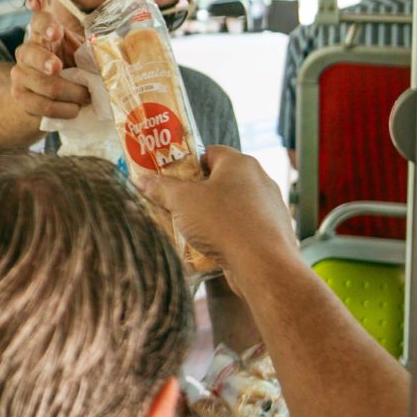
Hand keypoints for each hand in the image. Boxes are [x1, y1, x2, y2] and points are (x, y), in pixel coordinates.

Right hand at [8, 12, 93, 122]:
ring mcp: (19, 74)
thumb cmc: (74, 67)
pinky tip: (74, 109)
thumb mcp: (83, 54)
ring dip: (72, 94)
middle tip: (59, 68)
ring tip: (86, 97)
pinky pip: (42, 106)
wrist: (52, 93)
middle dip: (45, 61)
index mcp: (43, 34)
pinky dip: (63, 110)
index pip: (40, 22)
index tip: (57, 34)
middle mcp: (26, 51)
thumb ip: (91, 51)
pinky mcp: (19, 96)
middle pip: (32, 55)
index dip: (47, 26)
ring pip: (44, 85)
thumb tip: (112, 57)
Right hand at [132, 148, 293, 274]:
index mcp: (239, 163)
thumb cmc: (223, 223)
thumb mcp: (182, 202)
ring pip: (232, 204)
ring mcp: (269, 205)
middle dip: (196, 193)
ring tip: (191, 230)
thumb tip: (143, 180)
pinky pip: (243, 225)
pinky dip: (228, 232)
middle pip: (220, 179)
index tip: (170, 178)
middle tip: (175, 205)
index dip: (187, 163)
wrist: (262, 264)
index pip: (209, 152)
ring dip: (211, 214)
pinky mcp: (273, 230)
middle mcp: (259, 179)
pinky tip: (213, 246)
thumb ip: (161, 188)